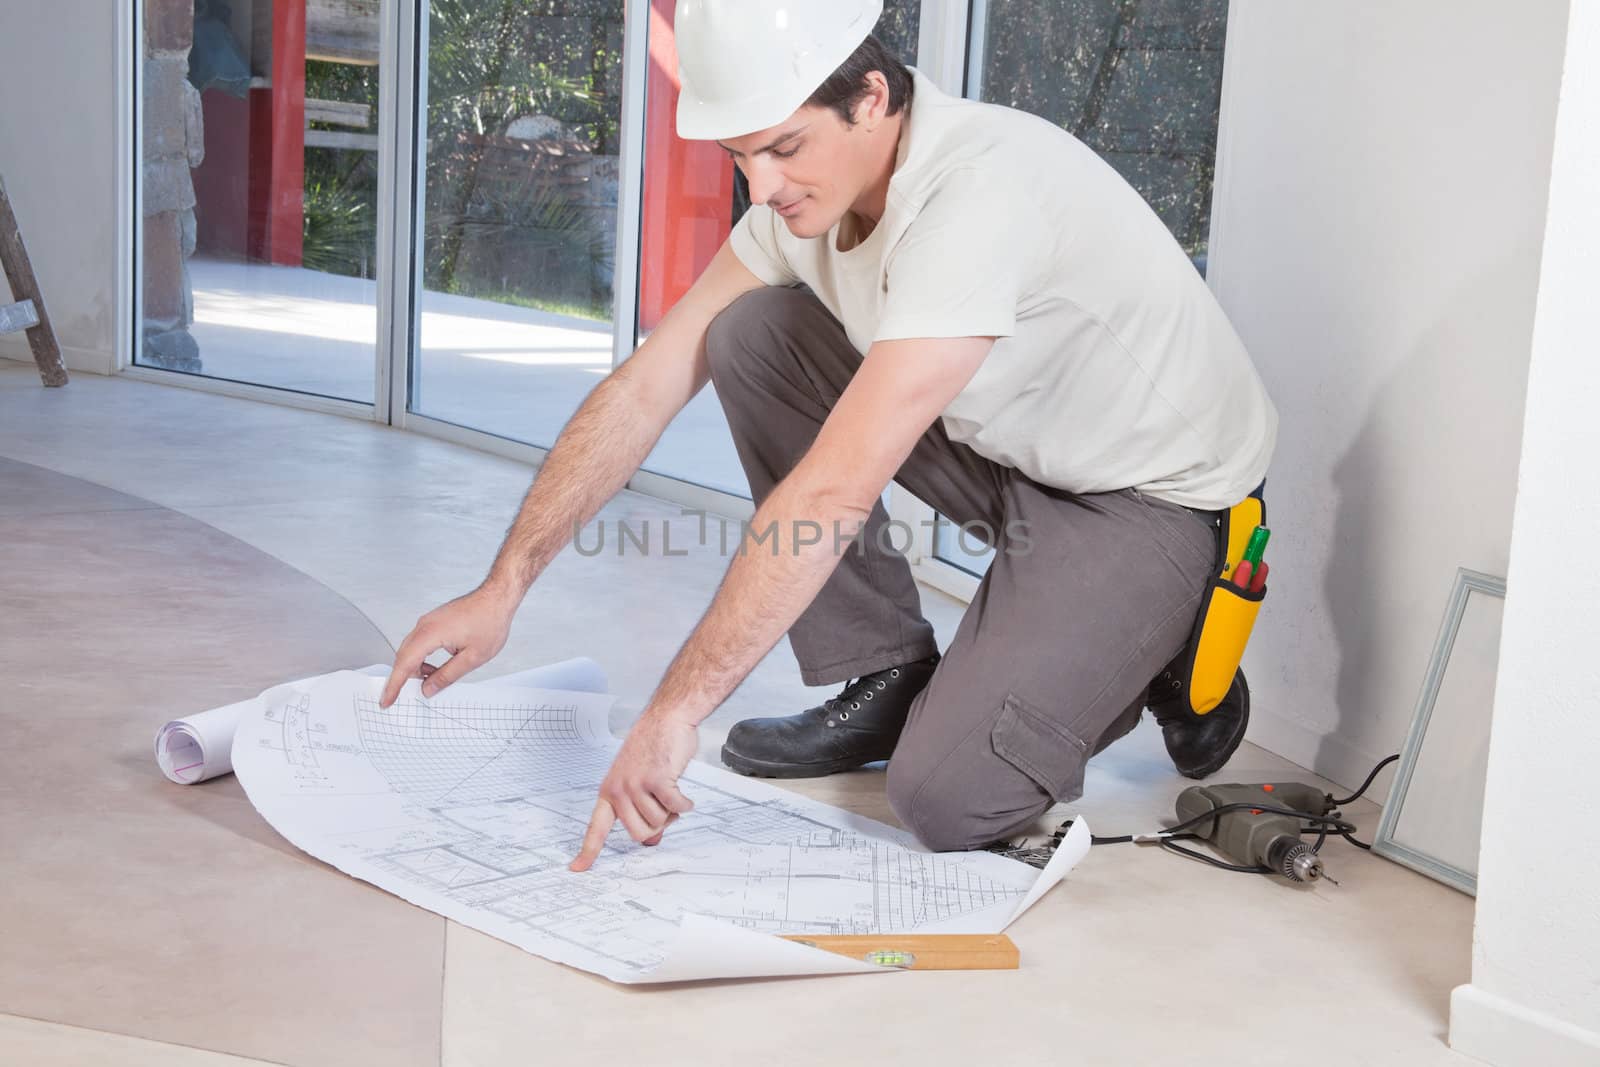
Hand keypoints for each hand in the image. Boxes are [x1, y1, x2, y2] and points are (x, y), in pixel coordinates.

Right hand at [380, 583, 518, 706]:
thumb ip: (447, 675)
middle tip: (403, 697)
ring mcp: (428, 622)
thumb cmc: (490, 620)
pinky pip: (420, 643)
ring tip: (430, 681)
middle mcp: (425, 625)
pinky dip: (422, 658)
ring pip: (411, 650)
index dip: (394, 685)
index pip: (405, 665)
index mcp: (430, 634)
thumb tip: (429, 688)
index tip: (386, 700)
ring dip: (416, 668)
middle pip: (404, 657)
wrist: (497, 597)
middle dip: (403, 679)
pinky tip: (434, 667)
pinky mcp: (434, 621)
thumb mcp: (472, 657)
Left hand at [569, 712, 698, 870]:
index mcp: (609, 791)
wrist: (666, 718)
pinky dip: (685, 804)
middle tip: (665, 809)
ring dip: (672, 811)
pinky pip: (675, 807)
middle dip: (658, 826)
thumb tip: (651, 841)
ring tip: (671, 791)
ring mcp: (636, 785)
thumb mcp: (639, 780)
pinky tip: (684, 794)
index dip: (589, 851)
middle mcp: (619, 790)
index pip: (596, 827)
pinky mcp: (657, 780)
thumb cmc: (654, 747)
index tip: (578, 869)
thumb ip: (640, 810)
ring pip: (658, 822)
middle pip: (638, 834)